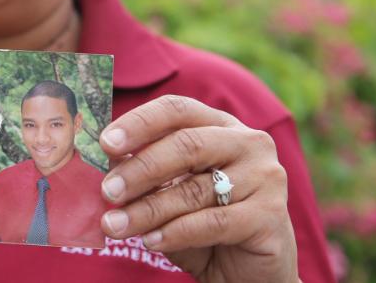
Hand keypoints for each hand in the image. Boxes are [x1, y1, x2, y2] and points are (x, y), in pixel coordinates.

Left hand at [98, 95, 297, 282]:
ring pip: (195, 189)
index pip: (177, 110)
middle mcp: (248, 142)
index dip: (139, 122)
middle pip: (186, 144)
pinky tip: (150, 241)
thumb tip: (106, 162)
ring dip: (148, 210)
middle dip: (140, 169)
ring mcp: (265, 176)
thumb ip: (147, 176)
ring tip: (115, 226)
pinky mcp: (271, 214)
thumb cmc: (204, 223)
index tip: (105, 143)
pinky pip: (213, 222)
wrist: (248, 271)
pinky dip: (176, 232)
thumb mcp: (171, 193)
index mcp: (220, 125)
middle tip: (106, 191)